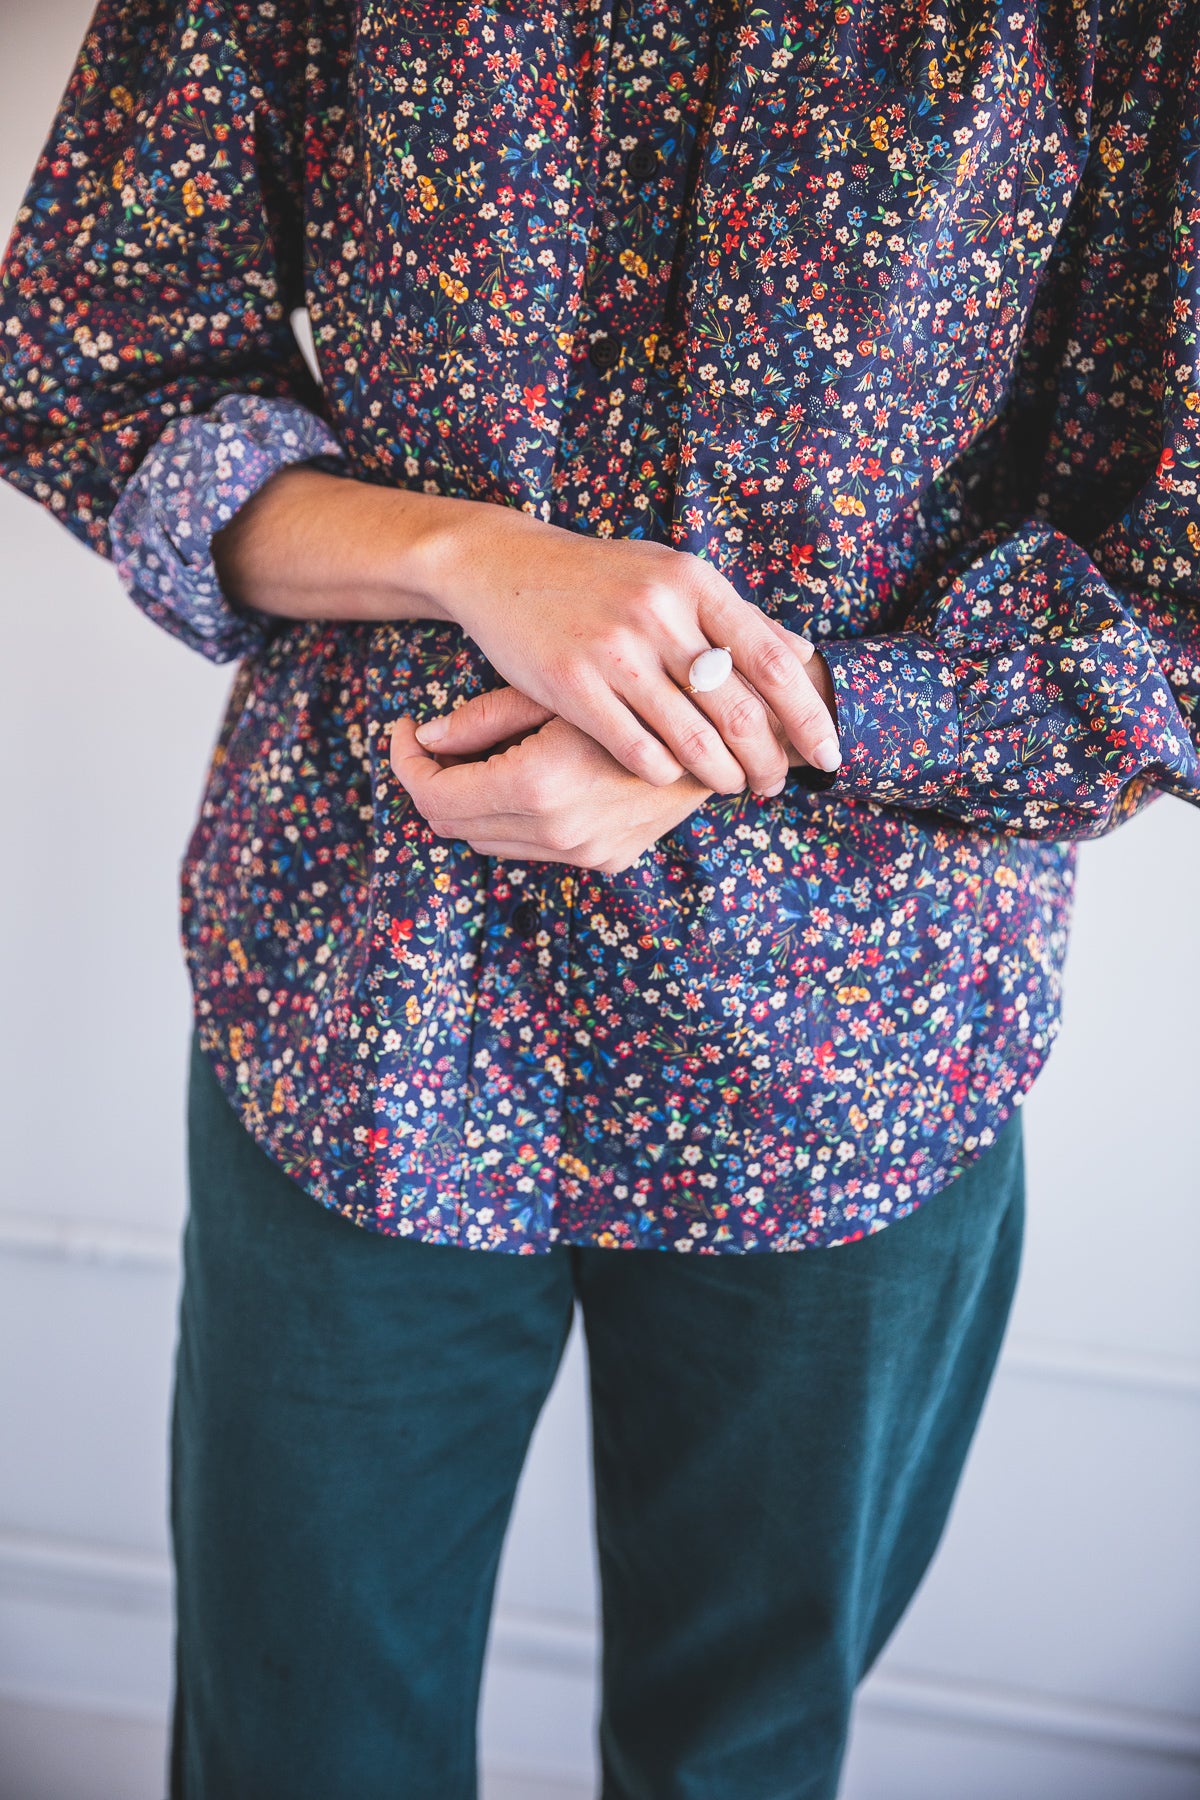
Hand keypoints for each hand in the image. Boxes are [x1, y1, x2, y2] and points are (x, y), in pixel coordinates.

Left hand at [389, 703, 711, 874]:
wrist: (730, 725)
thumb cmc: (638, 683)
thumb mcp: (552, 685)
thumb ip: (483, 719)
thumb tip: (425, 737)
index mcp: (539, 786)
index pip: (435, 795)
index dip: (406, 764)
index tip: (404, 729)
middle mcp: (560, 833)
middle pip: (454, 827)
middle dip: (429, 784)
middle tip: (426, 742)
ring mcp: (587, 854)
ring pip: (489, 842)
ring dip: (470, 803)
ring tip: (474, 754)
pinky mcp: (609, 859)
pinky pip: (532, 846)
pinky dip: (510, 816)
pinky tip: (520, 773)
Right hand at [420, 503, 840, 793]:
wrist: (502, 565)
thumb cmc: (599, 578)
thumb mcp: (671, 575)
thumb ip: (733, 615)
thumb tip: (802, 654)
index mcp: (696, 582)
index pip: (775, 662)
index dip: (809, 717)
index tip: (829, 754)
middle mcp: (661, 613)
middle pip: (739, 711)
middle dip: (769, 761)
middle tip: (776, 785)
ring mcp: (616, 650)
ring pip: (692, 739)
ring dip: (720, 777)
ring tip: (732, 788)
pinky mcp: (572, 683)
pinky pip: (637, 749)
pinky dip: (664, 774)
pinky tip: (671, 780)